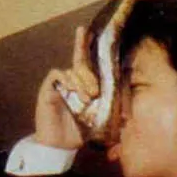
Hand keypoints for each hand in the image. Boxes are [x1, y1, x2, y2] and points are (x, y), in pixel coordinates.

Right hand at [34, 26, 99, 149]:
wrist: (57, 146)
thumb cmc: (78, 133)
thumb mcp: (99, 123)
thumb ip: (111, 118)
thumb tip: (128, 119)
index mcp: (83, 86)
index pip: (86, 62)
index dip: (84, 45)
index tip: (85, 30)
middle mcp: (72, 81)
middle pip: (79, 59)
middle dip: (83, 52)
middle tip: (96, 85)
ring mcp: (60, 84)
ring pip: (73, 70)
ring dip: (83, 81)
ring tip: (88, 98)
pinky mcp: (48, 89)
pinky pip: (58, 75)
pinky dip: (68, 80)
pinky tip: (73, 91)